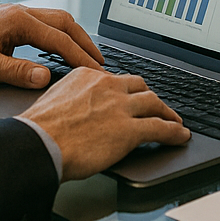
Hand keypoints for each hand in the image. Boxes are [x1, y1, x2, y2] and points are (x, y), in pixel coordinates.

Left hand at [0, 5, 103, 88]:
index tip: (97, 73)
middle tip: (101, 63)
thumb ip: (17, 72)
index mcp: (19, 21)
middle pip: (65, 24)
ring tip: (87, 55)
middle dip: (85, 43)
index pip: (59, 40)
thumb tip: (46, 77)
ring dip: (74, 37)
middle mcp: (22, 12)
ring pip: (56, 20)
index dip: (81, 57)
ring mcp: (17, 13)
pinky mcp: (12, 19)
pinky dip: (60, 34)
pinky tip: (61, 47)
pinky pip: (45, 23)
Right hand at [22, 67, 190, 179]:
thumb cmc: (39, 129)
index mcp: (88, 76)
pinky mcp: (130, 130)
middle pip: (140, 87)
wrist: (39, 144)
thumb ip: (73, 97)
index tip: (132, 96)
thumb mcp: (54, 98)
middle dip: (150, 97)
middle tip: (156, 106)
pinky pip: (160, 128)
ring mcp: (121, 107)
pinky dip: (174, 132)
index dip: (128, 90)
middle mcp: (108, 86)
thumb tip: (77, 108)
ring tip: (174, 121)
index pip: (117, 79)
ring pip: (154, 103)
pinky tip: (180, 136)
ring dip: (167, 113)